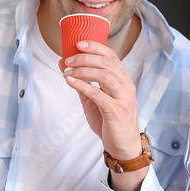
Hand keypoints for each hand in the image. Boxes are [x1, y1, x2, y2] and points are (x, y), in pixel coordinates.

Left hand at [60, 41, 145, 190]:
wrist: (124, 147)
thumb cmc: (110, 122)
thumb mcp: (94, 99)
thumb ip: (82, 82)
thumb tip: (64, 64)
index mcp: (122, 80)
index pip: (111, 56)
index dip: (95, 47)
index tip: (78, 43)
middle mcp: (125, 86)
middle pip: (107, 62)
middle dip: (85, 57)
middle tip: (68, 60)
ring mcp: (122, 98)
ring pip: (105, 75)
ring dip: (83, 70)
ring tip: (68, 71)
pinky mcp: (116, 111)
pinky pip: (98, 94)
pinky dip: (83, 85)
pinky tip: (71, 82)